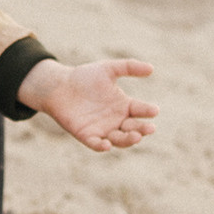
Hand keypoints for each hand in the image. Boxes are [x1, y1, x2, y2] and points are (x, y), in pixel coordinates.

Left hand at [16, 58, 157, 151]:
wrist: (59, 86)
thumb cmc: (84, 77)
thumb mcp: (108, 69)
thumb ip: (129, 67)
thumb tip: (152, 68)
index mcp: (124, 105)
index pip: (140, 110)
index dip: (148, 111)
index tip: (154, 110)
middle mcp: (116, 120)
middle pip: (133, 128)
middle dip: (142, 129)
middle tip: (150, 128)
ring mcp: (102, 129)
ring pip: (119, 139)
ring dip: (128, 140)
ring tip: (136, 136)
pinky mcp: (86, 135)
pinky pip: (96, 144)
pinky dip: (101, 146)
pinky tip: (107, 145)